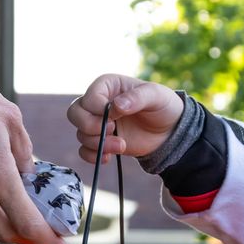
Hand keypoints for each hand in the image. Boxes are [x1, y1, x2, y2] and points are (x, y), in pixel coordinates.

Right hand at [66, 74, 185, 163]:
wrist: (169, 131)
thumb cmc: (163, 106)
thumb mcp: (156, 96)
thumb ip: (137, 97)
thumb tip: (117, 106)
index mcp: (107, 86)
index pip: (89, 97)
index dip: (99, 109)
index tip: (118, 115)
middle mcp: (97, 103)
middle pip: (74, 114)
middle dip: (90, 126)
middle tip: (113, 130)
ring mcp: (97, 123)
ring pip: (80, 134)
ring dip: (99, 144)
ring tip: (123, 146)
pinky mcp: (100, 141)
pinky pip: (84, 150)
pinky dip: (93, 156)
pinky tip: (109, 157)